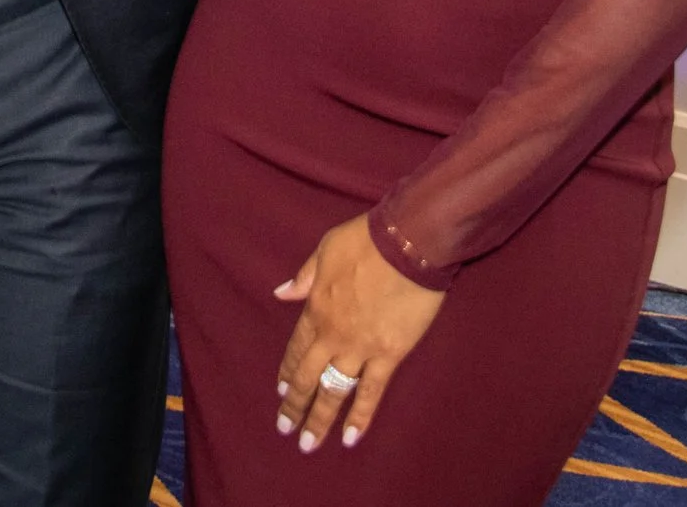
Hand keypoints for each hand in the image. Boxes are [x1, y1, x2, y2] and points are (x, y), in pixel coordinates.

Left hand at [273, 213, 444, 452]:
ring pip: (334, 391)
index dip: (288, 371)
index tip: (280, 391)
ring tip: (307, 443)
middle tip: (284, 429)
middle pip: (308, 376)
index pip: (297, 348)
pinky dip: (360, 416)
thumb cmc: (364, 242)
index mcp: (315, 308)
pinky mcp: (389, 355)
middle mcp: (332, 334)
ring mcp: (359, 348)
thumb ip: (304, 278)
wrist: (406, 245)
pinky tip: (350, 438)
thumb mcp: (324, 251)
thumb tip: (281, 293)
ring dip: (320, 419)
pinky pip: (371, 392)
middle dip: (295, 405)